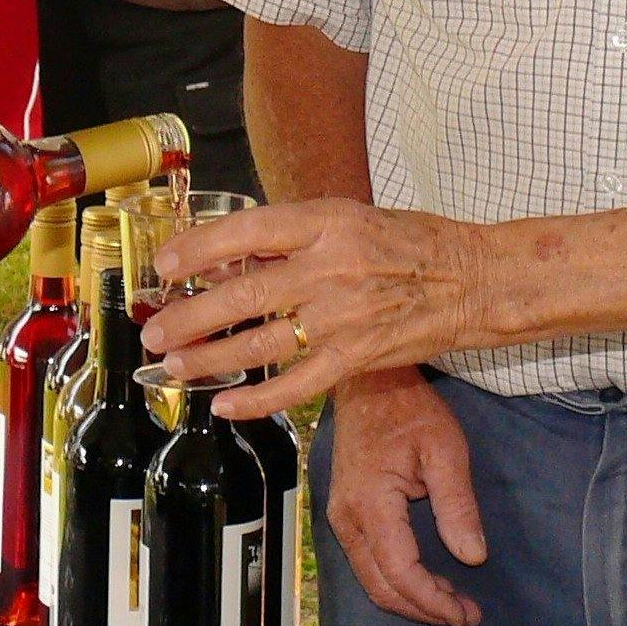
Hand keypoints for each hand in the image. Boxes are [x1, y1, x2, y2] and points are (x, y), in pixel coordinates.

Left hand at [140, 197, 485, 413]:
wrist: (473, 279)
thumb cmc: (409, 244)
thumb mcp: (348, 220)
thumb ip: (289, 240)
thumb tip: (223, 262)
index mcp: (326, 223)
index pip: (245, 232)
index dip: (197, 249)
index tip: (165, 267)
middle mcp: (330, 268)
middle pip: (241, 295)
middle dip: (188, 317)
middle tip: (153, 331)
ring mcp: (342, 317)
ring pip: (259, 344)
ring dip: (209, 359)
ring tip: (174, 365)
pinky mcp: (356, 357)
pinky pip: (295, 386)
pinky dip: (256, 400)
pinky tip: (225, 406)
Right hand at [323, 368, 486, 625]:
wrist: (368, 381)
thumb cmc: (408, 408)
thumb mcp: (446, 449)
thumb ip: (457, 505)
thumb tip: (472, 556)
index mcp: (371, 503)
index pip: (400, 572)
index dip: (433, 601)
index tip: (467, 613)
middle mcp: (347, 517)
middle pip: (380, 586)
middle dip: (423, 609)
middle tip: (465, 616)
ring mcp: (339, 516)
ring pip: (370, 579)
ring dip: (410, 598)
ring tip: (452, 602)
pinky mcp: (343, 513)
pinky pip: (366, 561)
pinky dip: (396, 580)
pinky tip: (427, 580)